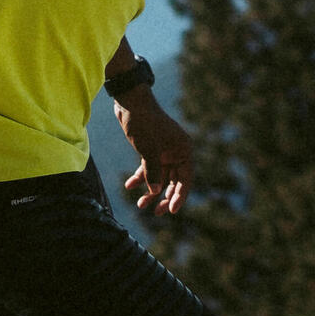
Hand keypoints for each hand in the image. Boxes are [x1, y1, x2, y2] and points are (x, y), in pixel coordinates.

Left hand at [116, 97, 193, 215]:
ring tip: (140, 205)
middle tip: (157, 213)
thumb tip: (154, 193)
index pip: (186, 179)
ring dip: (150, 191)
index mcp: (184, 150)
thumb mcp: (147, 149)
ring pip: (160, 177)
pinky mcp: (152, 150)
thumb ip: (152, 172)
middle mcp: (177, 152)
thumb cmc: (142, 123)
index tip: (171, 211)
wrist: (130, 102)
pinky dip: (140, 177)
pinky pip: (149, 169)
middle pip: (174, 181)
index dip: (179, 197)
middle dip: (164, 198)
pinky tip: (129, 186)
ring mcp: (164, 152)